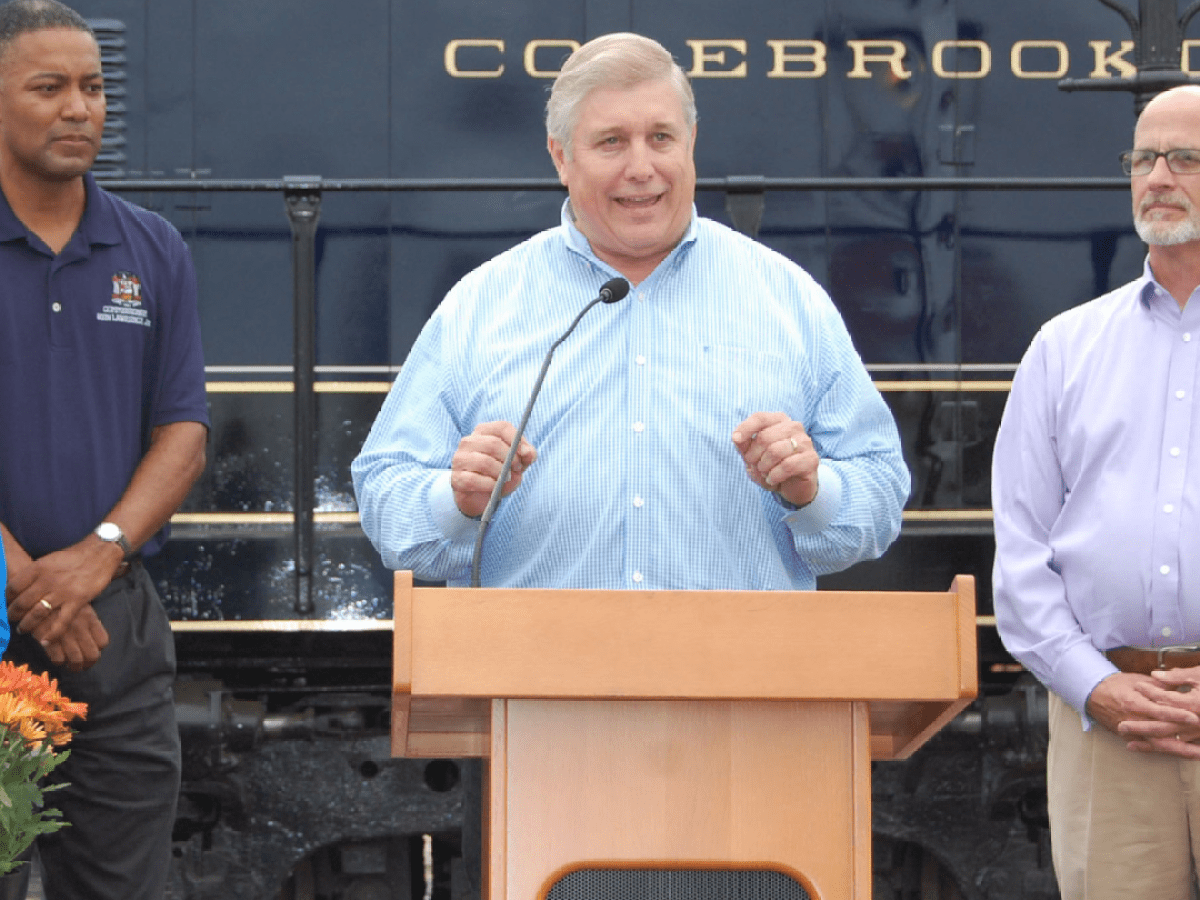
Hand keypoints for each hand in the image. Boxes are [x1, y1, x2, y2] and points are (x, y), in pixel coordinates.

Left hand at [7, 537, 122, 647]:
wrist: (100, 553)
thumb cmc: (75, 556)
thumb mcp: (50, 559)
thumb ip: (36, 573)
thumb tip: (21, 585)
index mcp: (38, 567)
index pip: (13, 587)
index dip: (7, 598)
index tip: (8, 603)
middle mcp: (47, 580)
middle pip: (22, 603)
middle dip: (14, 615)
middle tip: (13, 619)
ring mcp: (63, 592)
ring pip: (37, 614)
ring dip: (27, 625)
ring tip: (23, 629)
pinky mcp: (78, 601)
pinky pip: (61, 622)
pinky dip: (52, 634)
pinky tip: (45, 641)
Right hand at [41, 605, 109, 671]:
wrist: (37, 599)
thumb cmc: (60, 601)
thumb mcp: (79, 605)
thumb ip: (88, 621)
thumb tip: (93, 638)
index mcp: (90, 619)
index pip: (103, 642)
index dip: (98, 649)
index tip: (91, 651)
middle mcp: (81, 628)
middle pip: (92, 655)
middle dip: (88, 664)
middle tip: (82, 665)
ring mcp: (66, 635)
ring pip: (76, 660)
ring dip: (74, 667)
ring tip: (71, 667)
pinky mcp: (49, 640)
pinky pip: (58, 659)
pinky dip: (59, 662)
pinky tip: (58, 659)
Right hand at [450, 421, 536, 518]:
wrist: (481, 497)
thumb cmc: (500, 473)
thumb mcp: (518, 463)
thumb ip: (527, 456)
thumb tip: (528, 453)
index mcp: (484, 432)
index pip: (501, 427)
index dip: (516, 440)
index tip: (525, 454)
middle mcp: (468, 441)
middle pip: (493, 443)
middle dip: (510, 458)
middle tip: (517, 469)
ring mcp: (460, 459)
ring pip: (484, 462)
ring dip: (500, 473)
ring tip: (505, 479)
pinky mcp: (456, 478)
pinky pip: (473, 480)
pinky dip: (489, 485)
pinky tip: (494, 488)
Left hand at [732, 412, 819, 508]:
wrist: (793, 486)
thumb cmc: (771, 466)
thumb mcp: (753, 455)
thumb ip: (743, 444)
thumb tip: (736, 437)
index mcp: (779, 420)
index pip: (760, 418)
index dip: (745, 428)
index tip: (735, 439)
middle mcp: (794, 427)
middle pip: (765, 437)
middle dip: (753, 456)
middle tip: (754, 466)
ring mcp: (805, 442)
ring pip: (775, 451)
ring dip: (763, 467)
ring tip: (764, 473)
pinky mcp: (811, 459)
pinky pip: (787, 466)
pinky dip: (774, 476)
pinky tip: (772, 480)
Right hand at [1117, 666, 1199, 757]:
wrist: (1093, 694)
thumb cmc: (1117, 685)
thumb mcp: (1138, 680)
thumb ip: (1159, 687)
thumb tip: (1179, 688)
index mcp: (1135, 703)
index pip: (1159, 711)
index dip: (1177, 715)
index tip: (1194, 717)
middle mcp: (1133, 719)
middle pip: (1161, 733)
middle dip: (1183, 739)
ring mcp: (1131, 731)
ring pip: (1157, 744)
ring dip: (1179, 750)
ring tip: (1197, 754)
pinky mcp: (1129, 737)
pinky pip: (1149, 747)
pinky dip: (1166, 751)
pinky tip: (1181, 755)